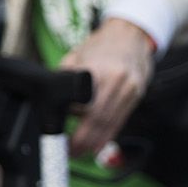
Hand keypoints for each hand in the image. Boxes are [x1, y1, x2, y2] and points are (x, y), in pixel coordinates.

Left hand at [63, 17, 155, 157]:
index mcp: (100, 69)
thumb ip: (64, 76)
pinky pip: (121, 121)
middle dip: (83, 140)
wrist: (132, 35)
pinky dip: (108, 136)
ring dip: (95, 142)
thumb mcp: (77, 55)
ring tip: (81, 152)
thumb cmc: (103, 45)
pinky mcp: (138, 95)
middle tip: (69, 151)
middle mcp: (118, 80)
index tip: (60, 135)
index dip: (71, 122)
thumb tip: (49, 98)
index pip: (84, 103)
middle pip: (98, 119)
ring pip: (111, 123)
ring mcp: (130, 89)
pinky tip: (98, 144)